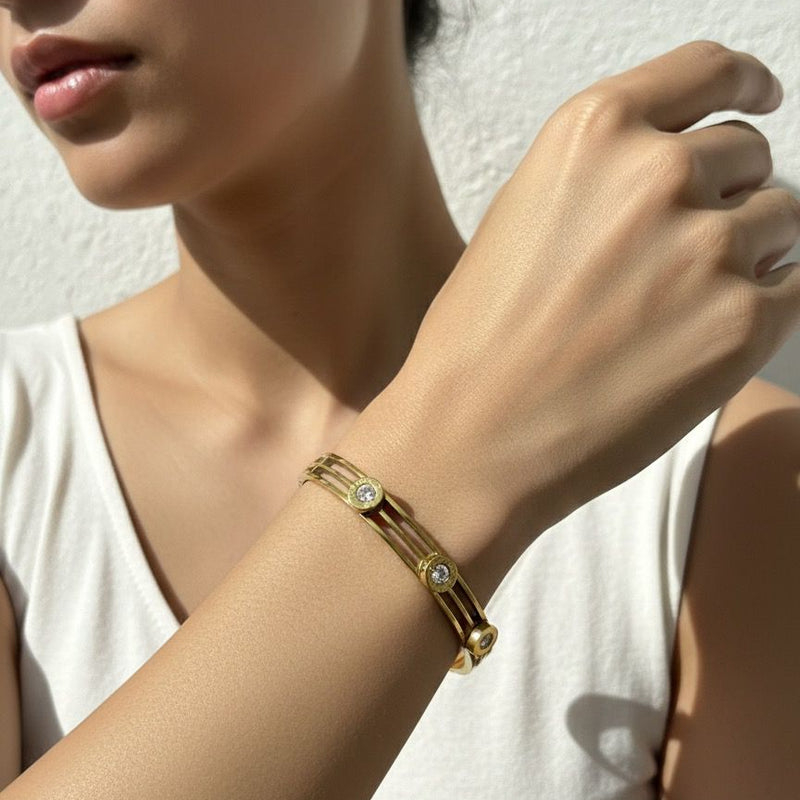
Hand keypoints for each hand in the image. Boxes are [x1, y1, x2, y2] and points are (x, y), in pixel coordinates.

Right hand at [387, 40, 799, 542]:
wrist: (474, 435)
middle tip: (672, 259)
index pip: (706, 72)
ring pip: (779, 221)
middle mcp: (659, 172)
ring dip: (744, 254)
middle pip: (747, 155)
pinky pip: (789, 289)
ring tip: (675, 309)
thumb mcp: (524, 218)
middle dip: (723, 196)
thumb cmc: (481, 338)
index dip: (742, 84)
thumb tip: (680, 179)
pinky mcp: (744, 322)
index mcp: (593, 134)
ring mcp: (709, 246)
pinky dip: (755, 310)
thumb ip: (605, 179)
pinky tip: (689, 344)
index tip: (758, 97)